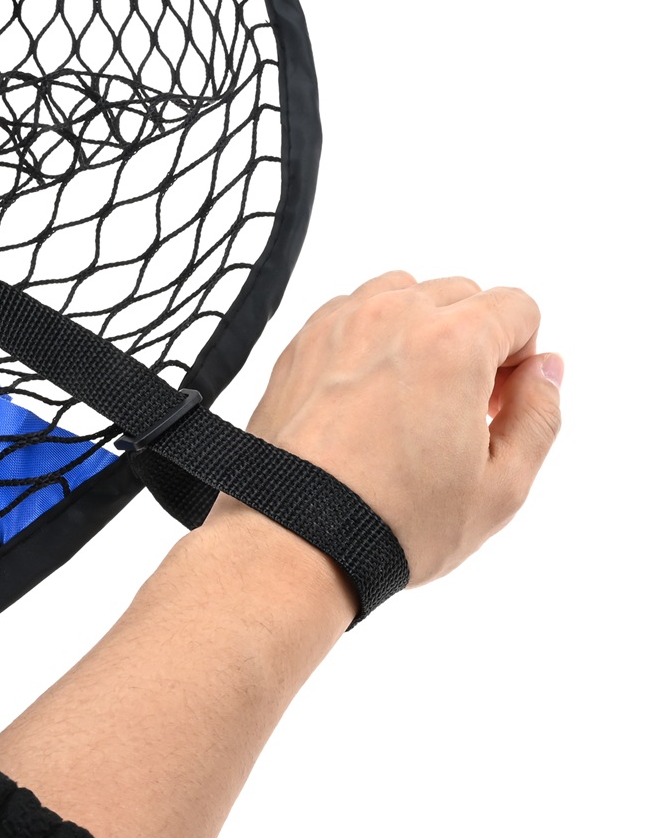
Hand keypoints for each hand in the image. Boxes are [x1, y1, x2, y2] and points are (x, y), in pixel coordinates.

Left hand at [211, 270, 562, 586]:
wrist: (292, 540)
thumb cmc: (390, 524)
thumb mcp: (501, 488)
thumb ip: (540, 416)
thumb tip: (546, 370)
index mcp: (453, 343)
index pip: (517, 307)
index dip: (521, 358)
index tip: (499, 404)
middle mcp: (393, 317)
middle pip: (461, 296)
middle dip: (474, 344)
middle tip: (456, 413)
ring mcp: (339, 325)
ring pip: (402, 296)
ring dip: (419, 333)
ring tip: (408, 403)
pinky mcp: (299, 344)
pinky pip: (351, 315)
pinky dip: (368, 341)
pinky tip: (364, 400)